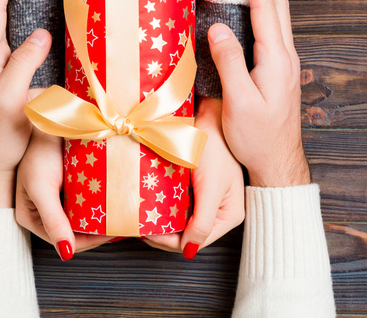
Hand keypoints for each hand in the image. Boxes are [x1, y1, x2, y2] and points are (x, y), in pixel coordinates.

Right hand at [15, 123, 114, 260]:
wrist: (46, 119)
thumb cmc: (37, 153)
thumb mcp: (41, 188)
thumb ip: (53, 220)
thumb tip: (66, 254)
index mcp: (34, 218)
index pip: (66, 241)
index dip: (91, 242)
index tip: (114, 234)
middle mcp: (47, 211)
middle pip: (77, 231)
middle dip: (100, 231)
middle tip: (126, 225)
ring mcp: (60, 197)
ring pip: (85, 216)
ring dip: (104, 217)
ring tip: (126, 214)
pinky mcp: (72, 184)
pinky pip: (90, 199)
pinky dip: (103, 201)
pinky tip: (119, 199)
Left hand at [143, 97, 244, 258]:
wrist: (211, 114)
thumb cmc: (215, 147)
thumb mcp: (211, 187)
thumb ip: (203, 222)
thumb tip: (189, 251)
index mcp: (229, 216)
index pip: (195, 242)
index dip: (168, 241)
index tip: (145, 231)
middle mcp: (219, 212)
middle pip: (186, 234)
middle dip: (162, 233)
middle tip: (138, 225)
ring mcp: (207, 200)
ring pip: (180, 222)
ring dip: (160, 221)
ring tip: (140, 215)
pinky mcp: (196, 188)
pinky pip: (177, 206)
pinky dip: (162, 207)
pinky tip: (148, 203)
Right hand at [207, 0, 310, 187]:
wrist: (278, 161)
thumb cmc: (257, 137)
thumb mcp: (239, 103)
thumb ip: (230, 64)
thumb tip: (219, 30)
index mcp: (276, 61)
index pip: (267, 10)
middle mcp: (285, 57)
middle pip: (278, 4)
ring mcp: (284, 62)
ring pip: (279, 14)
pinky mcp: (279, 69)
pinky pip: (275, 27)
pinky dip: (271, 4)